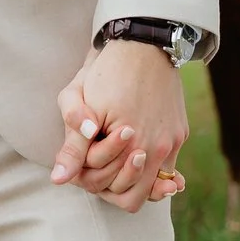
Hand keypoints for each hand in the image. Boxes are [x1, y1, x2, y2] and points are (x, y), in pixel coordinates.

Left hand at [53, 40, 189, 211]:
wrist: (143, 42)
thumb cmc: (106, 71)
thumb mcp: (77, 101)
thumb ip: (72, 146)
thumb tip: (59, 180)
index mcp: (130, 146)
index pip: (108, 189)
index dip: (88, 180)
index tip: (82, 161)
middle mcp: (157, 149)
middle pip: (132, 198)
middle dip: (111, 186)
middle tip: (96, 164)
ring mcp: (172, 142)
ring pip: (152, 187)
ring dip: (132, 179)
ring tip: (114, 159)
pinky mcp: (180, 133)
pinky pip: (167, 168)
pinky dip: (151, 170)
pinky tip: (136, 157)